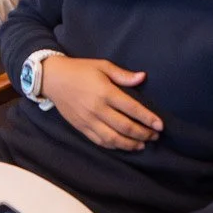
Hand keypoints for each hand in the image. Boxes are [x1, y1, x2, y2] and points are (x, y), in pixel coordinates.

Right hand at [41, 56, 158, 150]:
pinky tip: (123, 145)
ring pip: (113, 138)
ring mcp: (88, 120)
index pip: (132, 109)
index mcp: (105, 92)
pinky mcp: (81, 127)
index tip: (160, 125)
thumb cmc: (80, 70)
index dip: (148, 118)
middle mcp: (97, 109)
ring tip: (142, 145)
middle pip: (125, 127)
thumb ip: (123, 75)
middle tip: (155, 136)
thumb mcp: (102, 66)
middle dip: (143, 133)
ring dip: (130, 144)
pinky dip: (113, 146)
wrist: (53, 79)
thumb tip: (143, 78)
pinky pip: (99, 141)